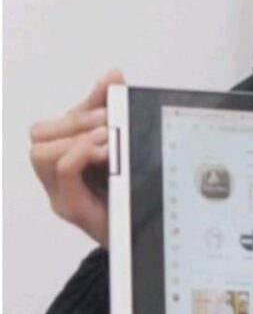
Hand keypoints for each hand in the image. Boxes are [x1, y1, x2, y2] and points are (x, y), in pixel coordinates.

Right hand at [29, 69, 125, 247]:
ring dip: (76, 136)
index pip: (57, 122)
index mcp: (69, 157)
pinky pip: (62, 172)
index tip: (110, 89)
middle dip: (76, 119)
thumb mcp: (128, 148)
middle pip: (40, 134)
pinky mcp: (73, 209)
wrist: (151, 239)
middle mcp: (57, 177)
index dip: (82, 104)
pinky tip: (105, 151)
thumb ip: (116, 113)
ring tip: (107, 137)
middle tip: (108, 120)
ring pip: (42, 152)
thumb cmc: (137, 195)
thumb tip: (111, 74)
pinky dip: (80, 154)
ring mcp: (61, 194)